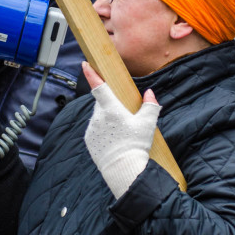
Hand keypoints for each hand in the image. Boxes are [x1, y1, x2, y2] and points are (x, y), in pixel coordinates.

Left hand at [82, 62, 159, 198]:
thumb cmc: (136, 145)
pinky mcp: (89, 139)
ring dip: (107, 120)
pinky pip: (95, 129)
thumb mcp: (148, 124)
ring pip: (99, 117)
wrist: (123, 170)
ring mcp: (91, 129)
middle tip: (124, 118)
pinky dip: (103, 131)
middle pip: (102, 104)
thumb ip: (150, 105)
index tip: (84, 64)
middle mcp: (98, 117)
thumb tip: (149, 93)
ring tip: (121, 133)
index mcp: (111, 109)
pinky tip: (114, 141)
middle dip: (111, 106)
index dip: (91, 74)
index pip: (99, 86)